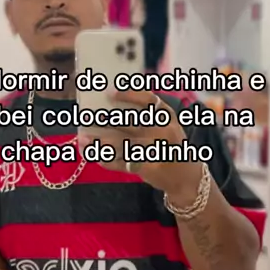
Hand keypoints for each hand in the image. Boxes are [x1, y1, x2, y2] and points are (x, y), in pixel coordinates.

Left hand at [80, 90, 200, 198]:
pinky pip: (121, 163)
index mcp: (167, 118)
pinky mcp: (146, 169)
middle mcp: (162, 132)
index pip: (148, 100)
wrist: (186, 177)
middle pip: (130, 123)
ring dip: (99, 141)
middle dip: (107, 120)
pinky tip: (92, 153)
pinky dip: (104, 159)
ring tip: (83, 138)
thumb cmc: (171, 146)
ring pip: (121, 145)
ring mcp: (154, 151)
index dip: (128, 94)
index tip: (109, 92)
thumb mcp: (167, 126)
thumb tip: (112, 105)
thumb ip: (147, 116)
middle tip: (87, 116)